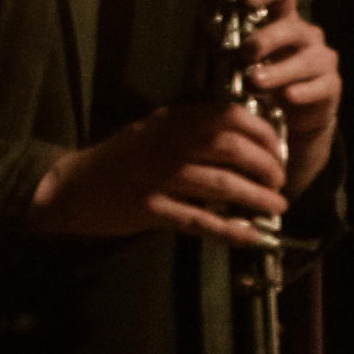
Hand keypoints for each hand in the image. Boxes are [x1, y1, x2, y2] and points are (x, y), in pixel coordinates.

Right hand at [27, 100, 285, 244]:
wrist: (74, 186)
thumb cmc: (125, 159)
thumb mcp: (157, 129)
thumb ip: (196, 129)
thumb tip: (249, 140)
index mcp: (174, 119)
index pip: (231, 116)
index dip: (264, 134)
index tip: (279, 151)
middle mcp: (168, 143)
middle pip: (232, 149)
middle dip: (266, 167)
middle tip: (279, 182)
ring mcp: (158, 176)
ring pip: (222, 185)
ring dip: (257, 198)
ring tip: (276, 207)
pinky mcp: (150, 208)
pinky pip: (199, 221)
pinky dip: (229, 230)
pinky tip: (250, 236)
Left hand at [241, 0, 339, 198]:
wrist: (292, 118)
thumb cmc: (265, 81)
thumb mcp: (246, 60)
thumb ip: (233, 44)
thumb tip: (207, 28)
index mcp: (284, 20)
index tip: (247, 0)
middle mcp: (306, 36)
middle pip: (292, 28)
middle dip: (267, 39)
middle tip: (246, 53)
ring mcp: (322, 60)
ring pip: (307, 60)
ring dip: (280, 70)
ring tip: (257, 82)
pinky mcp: (331, 85)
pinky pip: (321, 85)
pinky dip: (303, 91)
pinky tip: (287, 97)